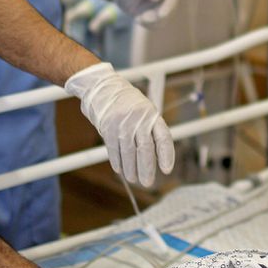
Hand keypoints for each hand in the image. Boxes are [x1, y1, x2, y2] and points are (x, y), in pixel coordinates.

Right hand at [64, 63, 175, 185]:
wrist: (101, 86)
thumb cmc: (125, 100)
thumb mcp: (143, 108)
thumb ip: (149, 128)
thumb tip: (155, 155)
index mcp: (151, 114)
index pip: (163, 137)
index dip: (166, 155)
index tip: (167, 170)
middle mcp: (139, 118)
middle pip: (146, 149)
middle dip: (147, 169)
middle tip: (147, 182)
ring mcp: (122, 123)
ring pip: (129, 152)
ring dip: (131, 169)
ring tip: (133, 178)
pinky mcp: (108, 127)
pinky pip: (114, 150)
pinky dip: (118, 161)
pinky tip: (120, 170)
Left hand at [109, 0, 177, 25]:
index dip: (168, 7)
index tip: (160, 15)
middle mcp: (167, 1)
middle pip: (168, 13)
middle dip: (155, 18)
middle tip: (141, 19)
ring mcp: (162, 11)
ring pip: (161, 22)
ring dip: (149, 22)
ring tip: (137, 18)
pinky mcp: (156, 20)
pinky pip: (154, 26)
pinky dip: (145, 24)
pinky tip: (137, 18)